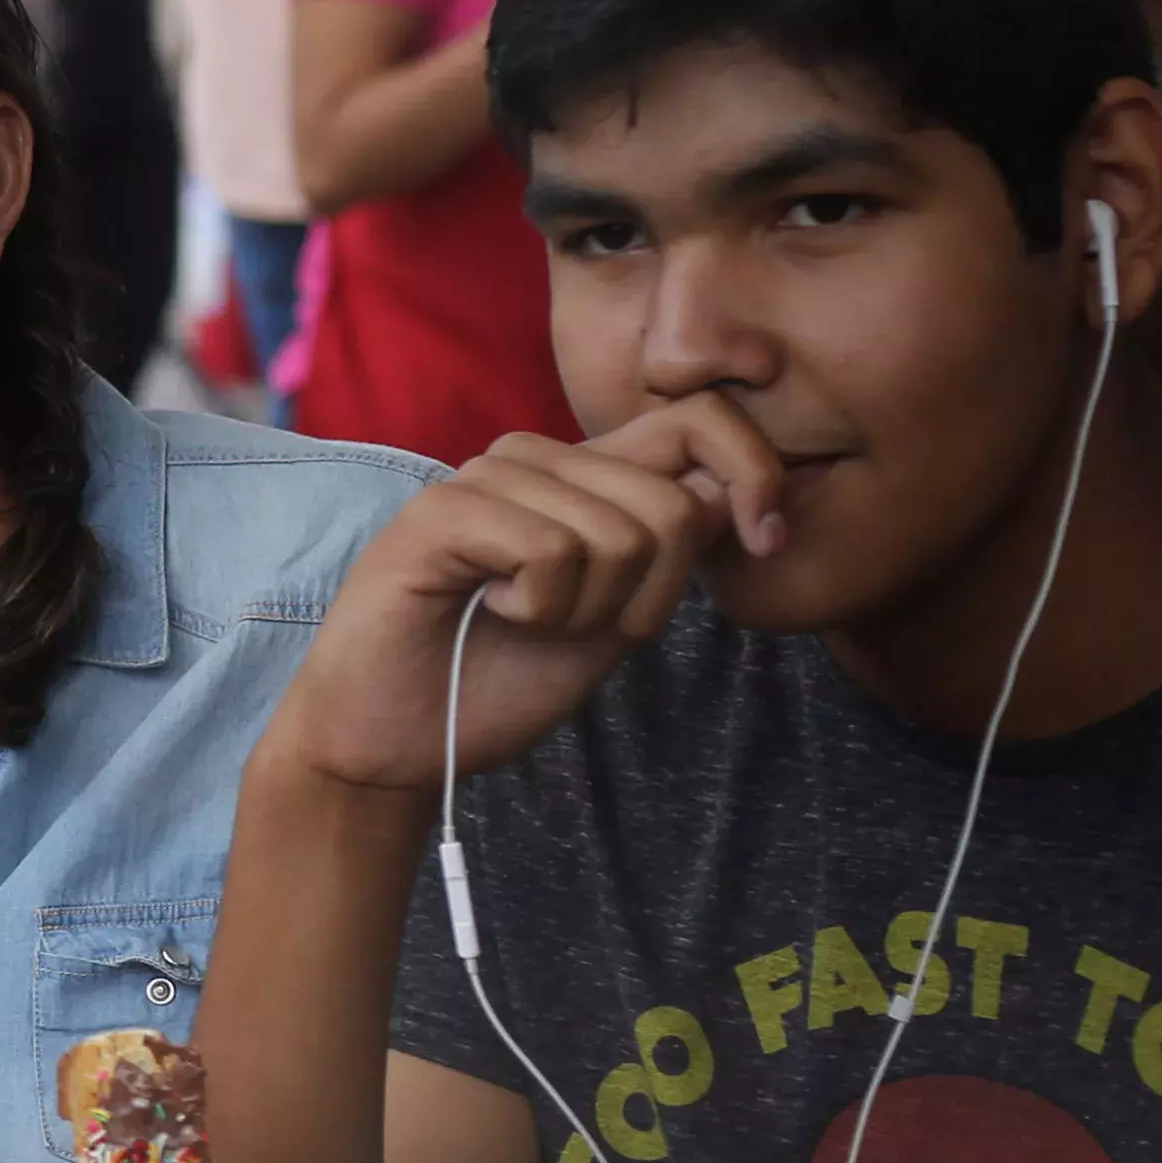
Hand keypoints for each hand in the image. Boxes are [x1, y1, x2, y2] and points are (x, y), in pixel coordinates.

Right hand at [268, 397, 792, 794]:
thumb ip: (668, 555)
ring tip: (522, 619)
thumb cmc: (494, 683)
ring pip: (617, 533)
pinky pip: (549, 550)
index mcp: (581, 477)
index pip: (698, 421)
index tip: (764, 541)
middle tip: (580, 627)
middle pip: (670, 502)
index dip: (754, 469)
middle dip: (649, 596)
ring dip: (586, 610)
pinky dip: (536, 605)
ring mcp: (483, 479)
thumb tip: (731, 492)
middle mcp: (534, 462)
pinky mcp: (440, 512)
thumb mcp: (614, 619)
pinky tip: (485, 609)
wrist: (397, 741)